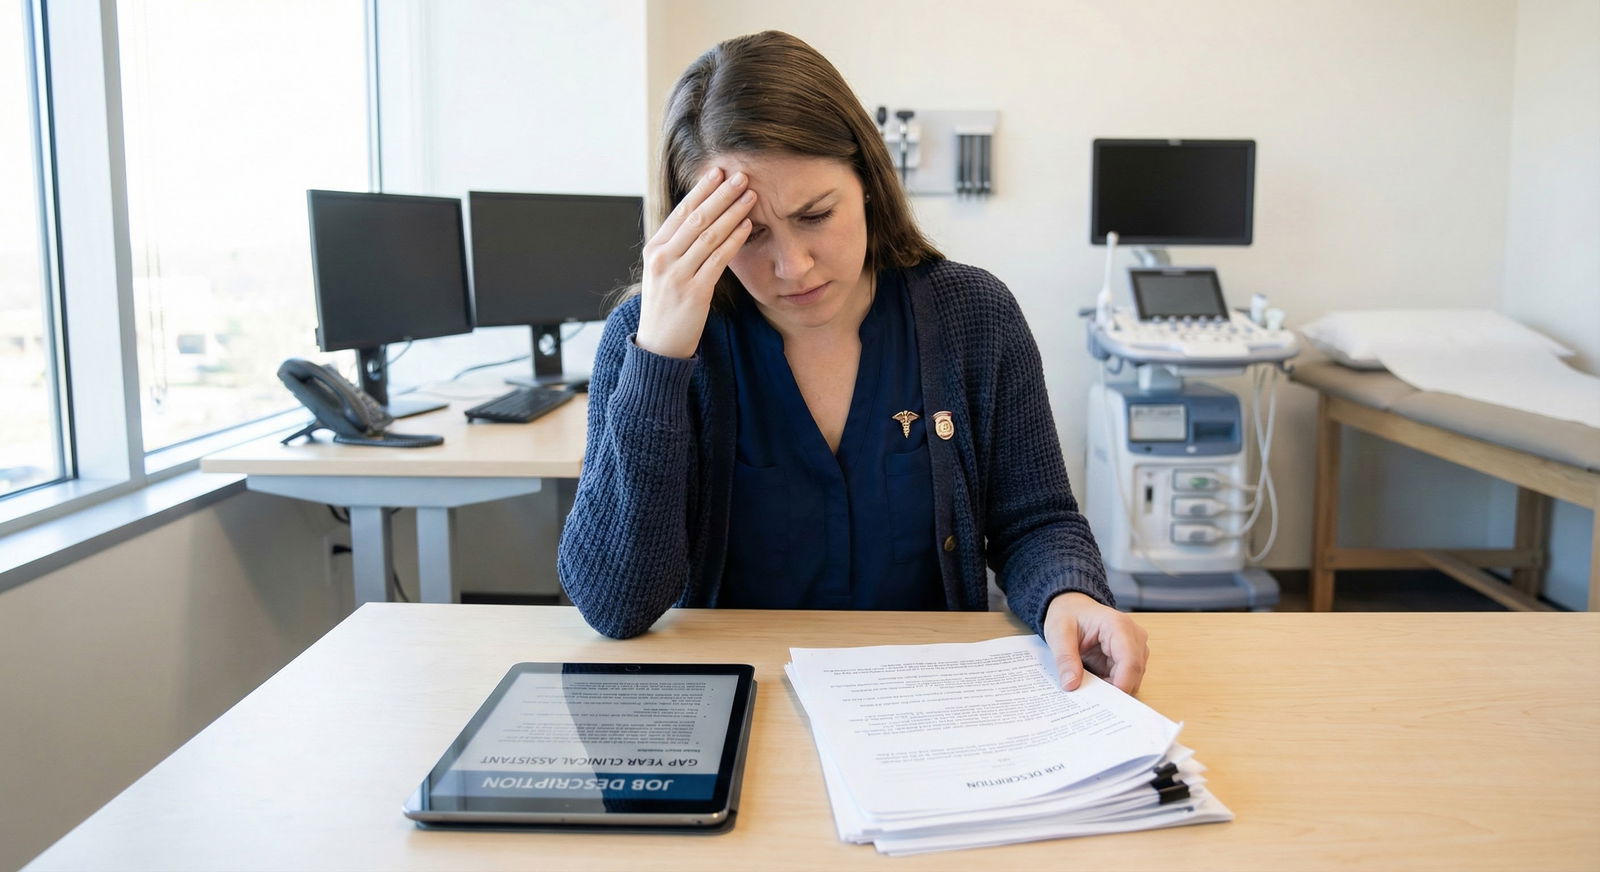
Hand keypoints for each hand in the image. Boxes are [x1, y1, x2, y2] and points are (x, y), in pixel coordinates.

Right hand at [635, 167, 756, 358]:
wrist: (658, 346)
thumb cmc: (665, 307)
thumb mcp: (662, 272)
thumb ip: (676, 247)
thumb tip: (698, 220)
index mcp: (654, 249)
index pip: (681, 211)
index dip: (701, 190)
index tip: (718, 171)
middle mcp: (663, 258)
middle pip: (696, 218)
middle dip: (720, 194)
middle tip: (741, 175)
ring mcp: (677, 275)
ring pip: (709, 235)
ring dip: (732, 212)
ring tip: (751, 196)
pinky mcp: (694, 292)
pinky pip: (717, 260)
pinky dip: (734, 240)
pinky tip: (747, 226)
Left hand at [1043, 592, 1148, 694]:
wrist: (1072, 607)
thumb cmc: (1068, 615)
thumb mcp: (1058, 634)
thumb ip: (1065, 659)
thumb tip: (1071, 685)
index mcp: (1118, 625)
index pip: (1130, 660)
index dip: (1122, 683)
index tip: (1106, 702)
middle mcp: (1134, 636)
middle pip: (1134, 673)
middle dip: (1115, 691)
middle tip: (1091, 703)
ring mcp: (1135, 648)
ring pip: (1132, 679)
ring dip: (1112, 689)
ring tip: (1089, 694)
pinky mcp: (1130, 658)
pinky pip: (1125, 679)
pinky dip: (1111, 686)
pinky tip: (1095, 689)